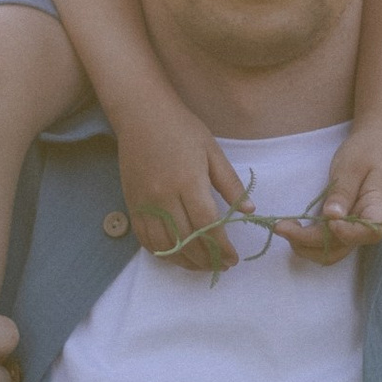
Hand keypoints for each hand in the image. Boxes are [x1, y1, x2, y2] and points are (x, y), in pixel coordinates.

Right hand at [114, 96, 251, 274]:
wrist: (141, 114)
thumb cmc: (181, 128)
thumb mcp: (212, 151)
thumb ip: (230, 183)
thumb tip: (249, 210)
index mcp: (188, 182)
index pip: (207, 225)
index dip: (221, 247)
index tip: (233, 259)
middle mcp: (164, 197)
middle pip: (186, 240)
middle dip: (207, 259)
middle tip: (222, 266)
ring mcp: (145, 203)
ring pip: (165, 245)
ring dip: (185, 262)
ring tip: (202, 266)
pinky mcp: (132, 204)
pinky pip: (145, 238)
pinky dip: (161, 253)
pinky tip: (176, 256)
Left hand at [275, 113, 381, 262]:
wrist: (373, 144)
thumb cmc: (366, 151)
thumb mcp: (352, 167)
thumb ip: (343, 192)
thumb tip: (332, 217)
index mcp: (379, 209)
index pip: (369, 232)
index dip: (347, 233)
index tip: (328, 221)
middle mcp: (367, 226)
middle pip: (342, 248)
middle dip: (310, 242)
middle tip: (282, 226)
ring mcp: (353, 229)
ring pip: (330, 251)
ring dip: (305, 246)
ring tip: (283, 227)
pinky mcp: (341, 226)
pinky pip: (325, 242)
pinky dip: (306, 241)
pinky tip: (292, 227)